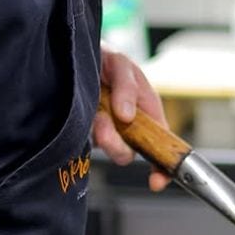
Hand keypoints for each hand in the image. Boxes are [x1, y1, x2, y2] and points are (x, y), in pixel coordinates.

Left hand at [94, 46, 170, 191]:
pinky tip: (83, 112)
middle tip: (105, 126)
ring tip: (96, 115)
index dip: (162, 166)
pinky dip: (84, 131)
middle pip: (130, 152)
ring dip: (101, 135)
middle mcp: (128, 125)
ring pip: (108, 149)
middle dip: (118, 145)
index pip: (161, 144)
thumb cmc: (104, 58)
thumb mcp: (120, 64)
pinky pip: (85, 143)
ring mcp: (106, 130)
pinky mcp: (85, 132)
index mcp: (146, 111)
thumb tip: (127, 115)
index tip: (156, 180)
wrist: (71, 55)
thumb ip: (127, 87)